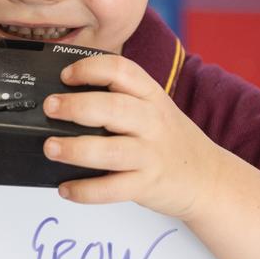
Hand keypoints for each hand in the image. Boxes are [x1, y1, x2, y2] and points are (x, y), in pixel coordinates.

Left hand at [42, 54, 220, 218]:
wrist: (209, 178)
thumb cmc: (171, 141)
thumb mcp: (154, 109)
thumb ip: (119, 99)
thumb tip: (65, 97)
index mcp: (151, 96)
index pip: (122, 71)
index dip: (90, 68)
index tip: (66, 75)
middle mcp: (152, 123)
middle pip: (112, 108)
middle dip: (76, 106)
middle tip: (50, 107)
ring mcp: (150, 155)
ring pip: (110, 150)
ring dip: (76, 149)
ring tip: (50, 148)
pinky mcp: (147, 185)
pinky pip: (112, 189)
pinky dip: (85, 190)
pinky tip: (66, 188)